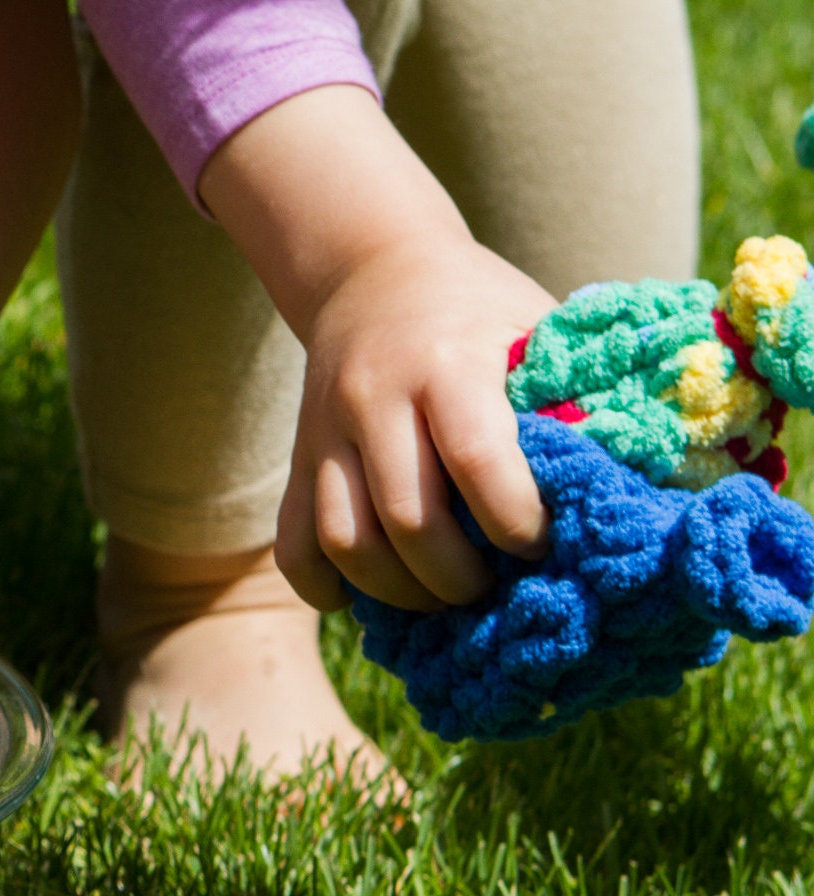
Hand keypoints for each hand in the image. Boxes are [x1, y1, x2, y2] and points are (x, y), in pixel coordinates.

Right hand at [274, 233, 557, 613]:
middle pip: (407, 519)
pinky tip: (362, 596)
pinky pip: (294, 544)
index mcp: (448, 364)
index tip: (540, 545)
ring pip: (345, 540)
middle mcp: (376, 399)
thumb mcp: (531, 329)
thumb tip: (627, 482)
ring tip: (436, 598)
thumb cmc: (478, 311)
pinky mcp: (298, 459)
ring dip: (395, 592)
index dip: (515, 520)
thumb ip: (566, 399)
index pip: (478, 459)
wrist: (372, 271)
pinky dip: (324, 586)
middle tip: (489, 588)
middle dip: (456, 578)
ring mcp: (326, 433)